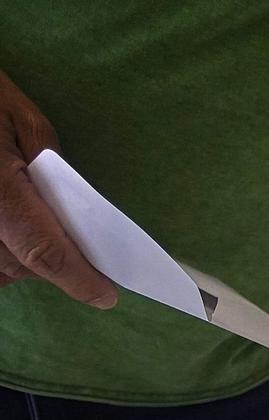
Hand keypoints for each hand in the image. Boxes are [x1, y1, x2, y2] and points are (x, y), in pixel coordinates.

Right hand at [0, 70, 114, 306]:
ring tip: (36, 236)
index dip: (77, 278)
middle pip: (18, 264)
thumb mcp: (23, 120)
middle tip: (78, 254)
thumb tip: (73, 216)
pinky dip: (0, 257)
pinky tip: (9, 238)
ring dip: (20, 261)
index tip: (105, 296)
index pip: (42, 250)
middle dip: (54, 265)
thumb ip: (52, 171)